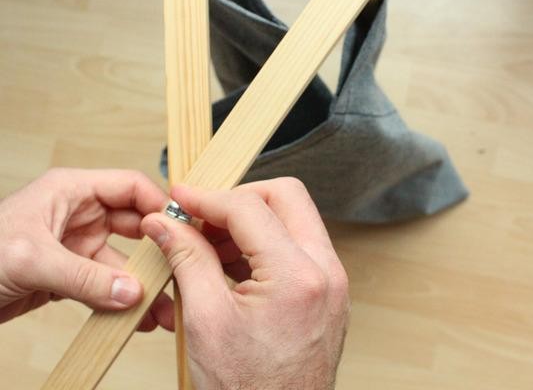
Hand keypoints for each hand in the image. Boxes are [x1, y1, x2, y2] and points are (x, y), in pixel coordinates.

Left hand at [0, 168, 173, 330]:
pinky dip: (123, 302)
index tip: (182, 231)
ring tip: (163, 309)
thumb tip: (131, 292)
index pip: (130, 187)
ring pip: (124, 263)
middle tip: (182, 274)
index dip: (159, 205)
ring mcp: (77, 246)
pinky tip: (138, 318)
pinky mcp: (72, 275)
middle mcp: (79, 215)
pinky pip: (107, 286)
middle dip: (159, 252)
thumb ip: (84, 278)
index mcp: (71, 191)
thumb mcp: (31, 260)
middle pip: (135, 227)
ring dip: (144, 285)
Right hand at [141, 178, 349, 389]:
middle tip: (201, 218)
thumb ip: (187, 259)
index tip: (180, 199)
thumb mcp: (205, 320)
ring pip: (293, 218)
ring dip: (250, 222)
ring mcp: (332, 282)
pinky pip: (298, 246)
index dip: (207, 198)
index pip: (249, 208)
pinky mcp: (328, 292)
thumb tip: (165, 223)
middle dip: (238, 199)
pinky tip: (232, 265)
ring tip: (210, 246)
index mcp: (297, 276)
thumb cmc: (248, 389)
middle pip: (285, 197)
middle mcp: (326, 272)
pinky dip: (264, 244)